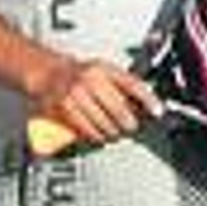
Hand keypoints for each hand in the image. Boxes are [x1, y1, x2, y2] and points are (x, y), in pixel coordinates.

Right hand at [31, 55, 157, 147]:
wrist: (48, 73)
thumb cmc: (79, 74)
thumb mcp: (104, 72)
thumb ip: (122, 85)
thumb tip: (144, 104)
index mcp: (105, 69)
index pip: (132, 83)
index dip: (148, 99)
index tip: (157, 111)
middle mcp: (91, 78)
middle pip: (119, 109)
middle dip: (129, 124)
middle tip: (131, 127)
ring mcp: (76, 92)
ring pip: (103, 122)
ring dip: (113, 133)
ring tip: (116, 133)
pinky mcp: (65, 107)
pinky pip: (86, 128)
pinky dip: (96, 136)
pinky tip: (101, 136)